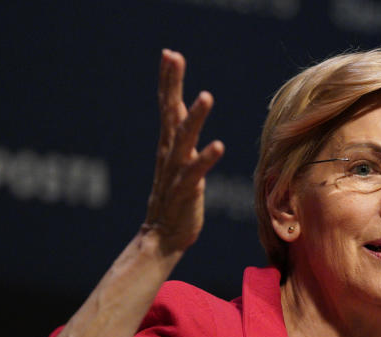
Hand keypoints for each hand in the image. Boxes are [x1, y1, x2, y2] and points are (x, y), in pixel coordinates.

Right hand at [144, 49, 224, 253]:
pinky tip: (218, 145)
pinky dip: (205, 158)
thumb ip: (179, 136)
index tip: (170, 54)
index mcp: (169, 146)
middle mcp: (169, 154)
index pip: (168, 106)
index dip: (169, 81)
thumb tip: (180, 109)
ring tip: (206, 96)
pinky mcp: (186, 192)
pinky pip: (196, 172)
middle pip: (170, 112)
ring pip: (184, 139)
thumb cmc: (175, 200)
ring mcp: (176, 172)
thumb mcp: (178, 162)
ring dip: (195, 117)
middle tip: (173, 57)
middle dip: (172, 84)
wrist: (162, 238)